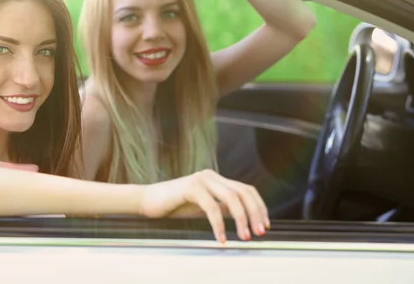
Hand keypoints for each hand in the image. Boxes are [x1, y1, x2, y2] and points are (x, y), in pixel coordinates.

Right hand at [140, 169, 269, 242]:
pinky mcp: (191, 187)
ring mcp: (201, 179)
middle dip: (255, 214)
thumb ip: (221, 207)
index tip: (265, 225)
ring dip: (241, 219)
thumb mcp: (203, 207)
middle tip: (258, 233)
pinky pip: (211, 207)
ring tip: (243, 237)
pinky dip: (219, 224)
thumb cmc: (174, 205)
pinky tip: (221, 238)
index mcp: (216, 179)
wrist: (148, 201)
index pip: (246, 189)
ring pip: (231, 198)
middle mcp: (211, 176)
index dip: (259, 207)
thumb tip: (242, 217)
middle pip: (243, 192)